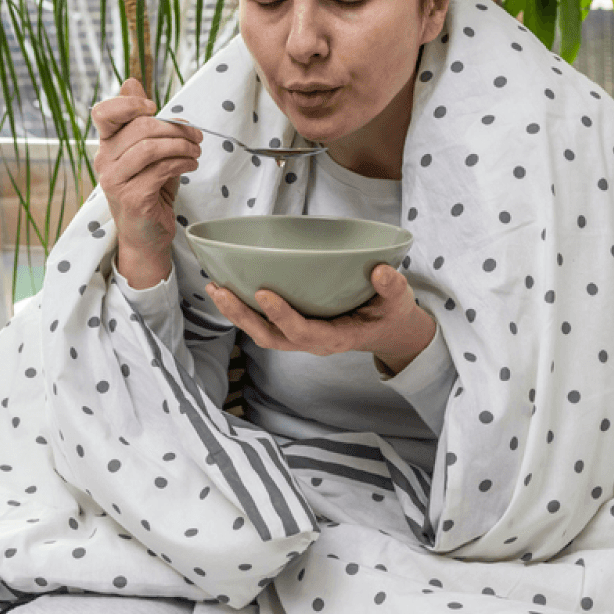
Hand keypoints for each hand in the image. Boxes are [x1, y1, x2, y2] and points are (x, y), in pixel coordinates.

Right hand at [90, 78, 201, 286]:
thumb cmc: (149, 190)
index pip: (103, 112)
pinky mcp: (131, 197)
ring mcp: (114, 181)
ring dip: (182, 146)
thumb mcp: (147, 152)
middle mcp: (103, 161)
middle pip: (139, 126)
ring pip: (150, 147)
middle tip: (196, 137)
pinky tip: (191, 165)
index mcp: (106, 145)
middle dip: (175, 128)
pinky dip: (182, 162)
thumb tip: (131, 82)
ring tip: (196, 152)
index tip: (154, 107)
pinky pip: (160, 169)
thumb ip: (141, 120)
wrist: (146, 236)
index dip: (129, 103)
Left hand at [207, 263, 434, 374]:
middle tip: (221, 290)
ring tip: (214, 288)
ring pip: (261, 333)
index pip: (304, 331)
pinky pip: (262, 324)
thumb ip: (392, 288)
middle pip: (271, 336)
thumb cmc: (389, 314)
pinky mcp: (292, 329)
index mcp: (337, 337)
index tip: (263, 293)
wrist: (386, 332)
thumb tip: (381, 271)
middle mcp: (313, 341)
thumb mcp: (399, 302)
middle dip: (243, 316)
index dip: (282, 316)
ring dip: (235, 313)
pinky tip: (226, 288)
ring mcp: (299, 337)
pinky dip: (242, 309)